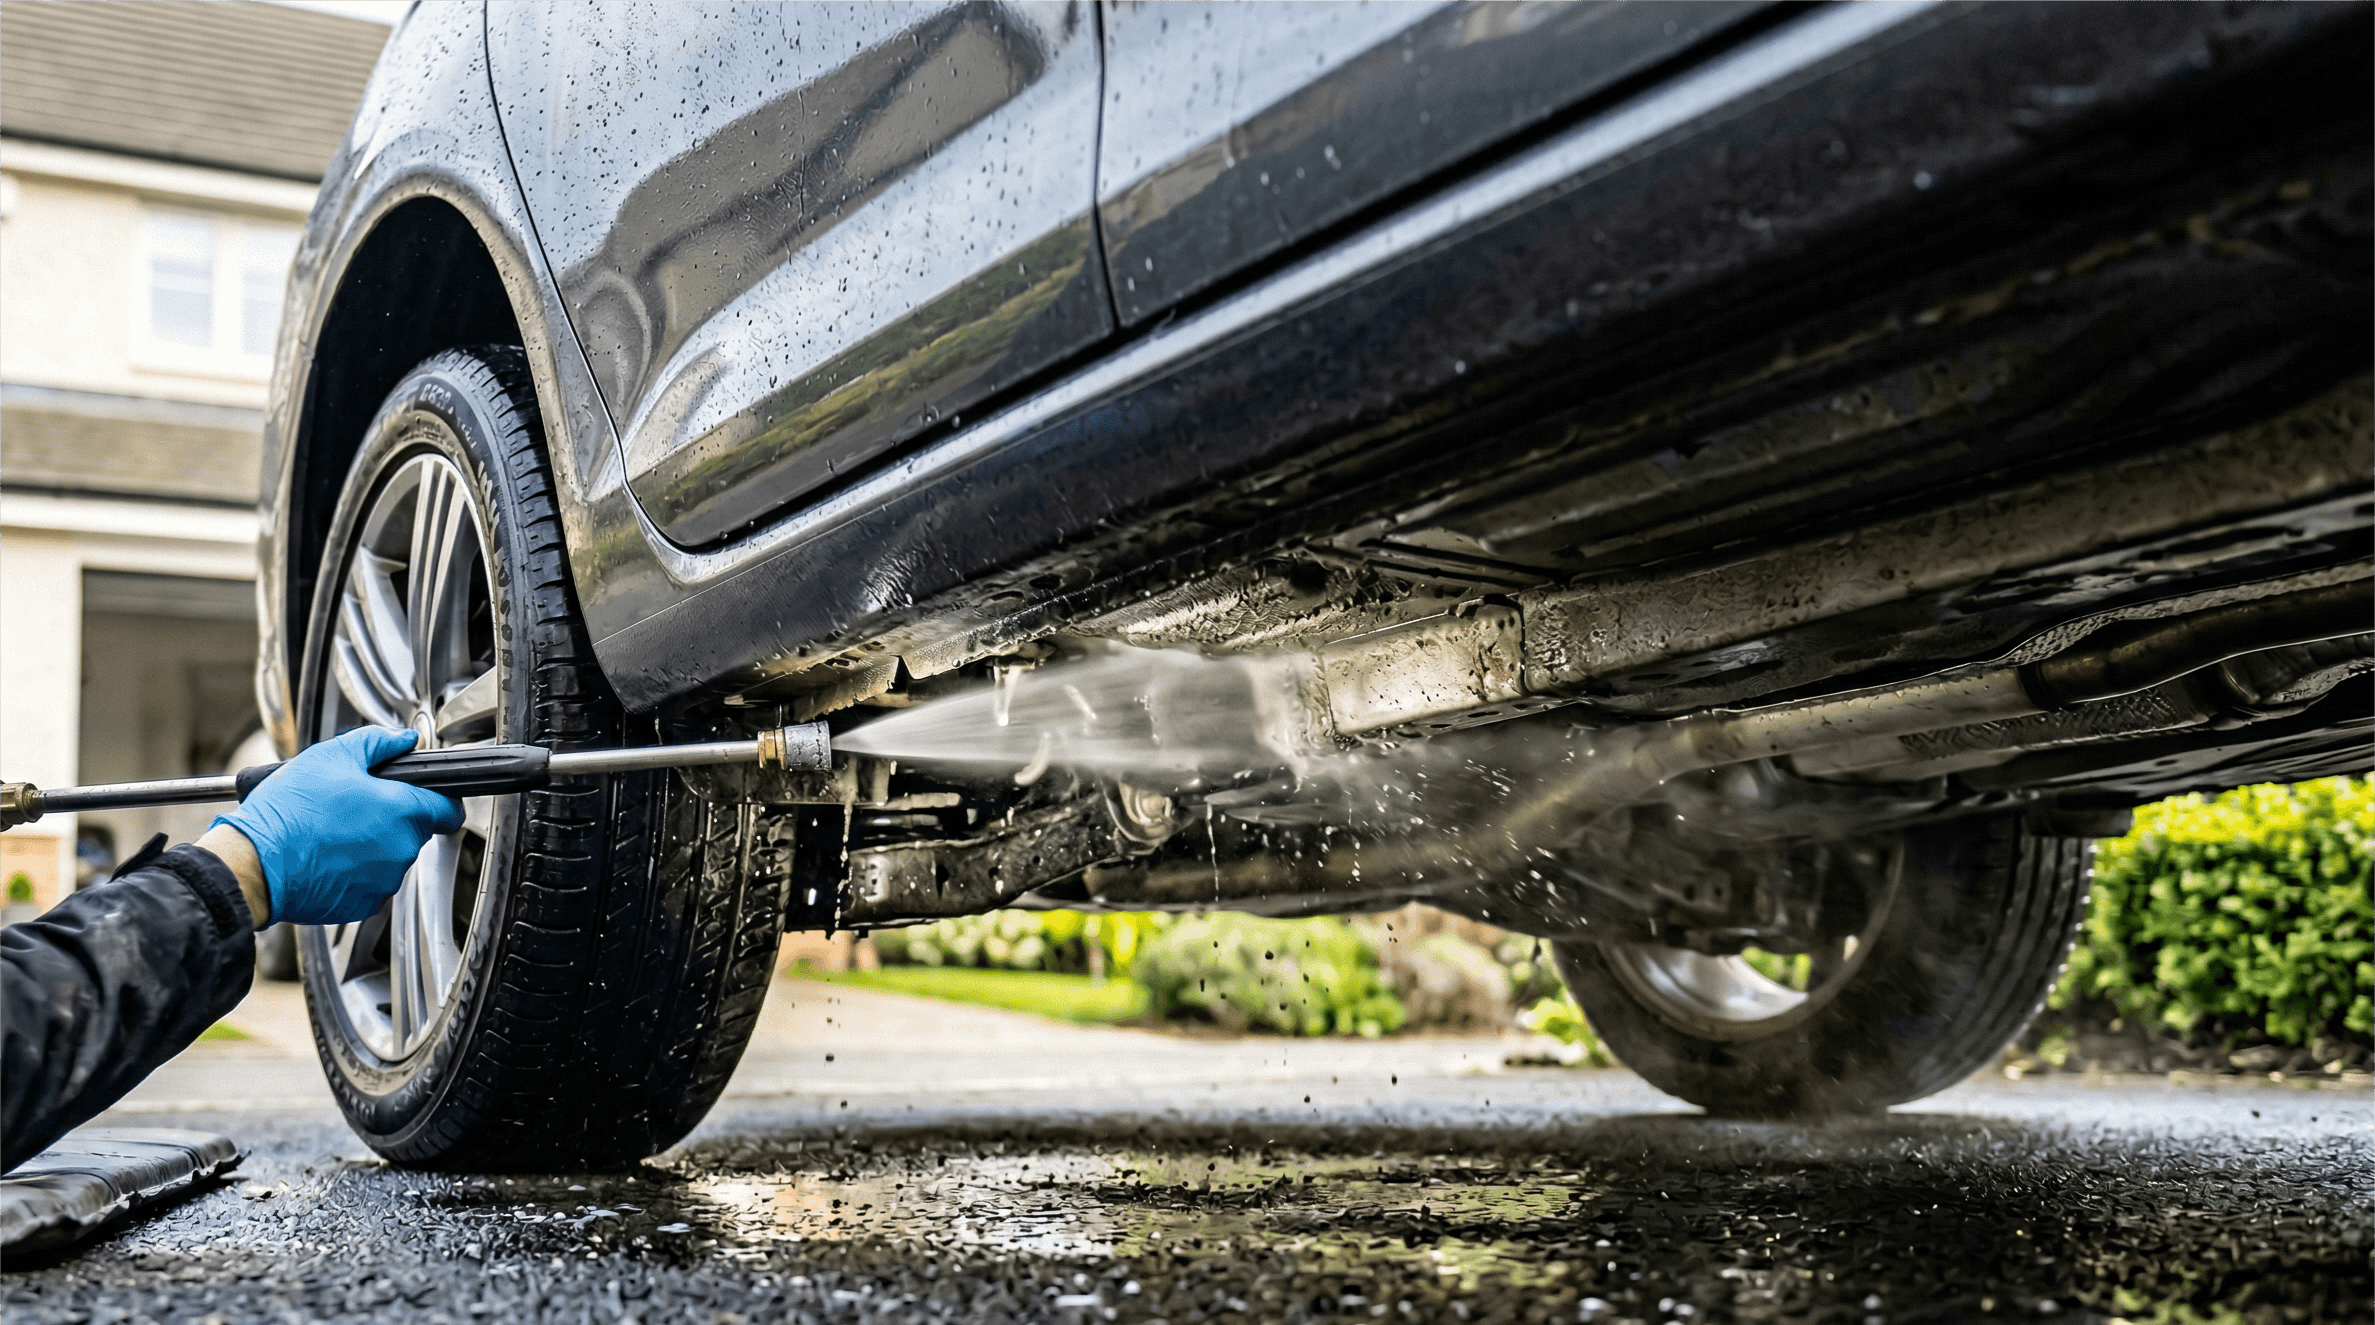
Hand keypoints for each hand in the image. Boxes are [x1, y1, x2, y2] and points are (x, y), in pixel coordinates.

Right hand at [211, 727, 463, 925]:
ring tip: (332, 833)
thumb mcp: (332, 757)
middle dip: (392, 819)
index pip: (448, 809)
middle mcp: (401, 850)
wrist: (254, 862)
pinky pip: (370, 884)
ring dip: (372, 847)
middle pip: (414, 831)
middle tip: (354, 808)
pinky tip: (327, 858)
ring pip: (391, 858)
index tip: (433, 799)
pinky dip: (354, 873)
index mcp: (402, 811)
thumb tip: (403, 740)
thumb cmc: (289, 812)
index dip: (441, 800)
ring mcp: (384, 881)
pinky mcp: (363, 905)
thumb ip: (377, 743)